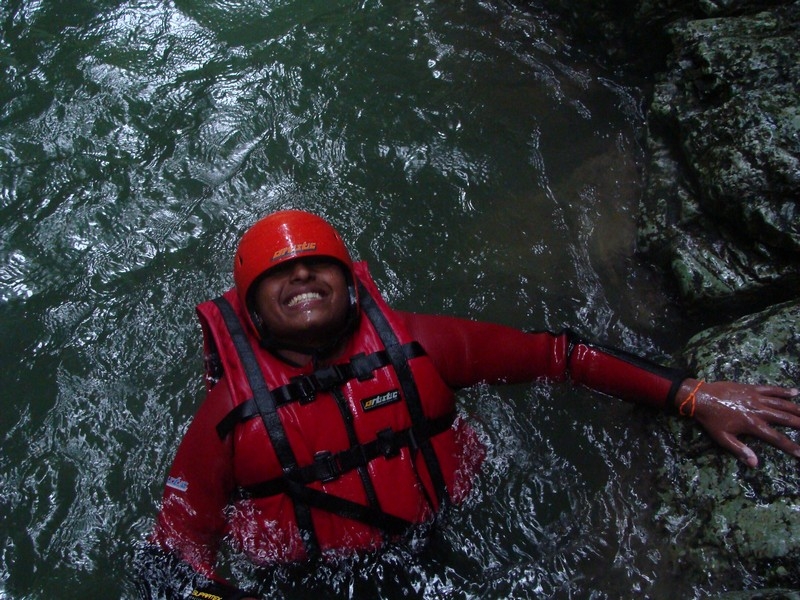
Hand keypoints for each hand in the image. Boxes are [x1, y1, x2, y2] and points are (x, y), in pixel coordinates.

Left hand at [676, 378, 799, 466]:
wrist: (700, 397)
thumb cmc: (711, 420)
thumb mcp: (722, 438)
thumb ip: (740, 450)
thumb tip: (755, 463)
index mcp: (752, 425)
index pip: (776, 438)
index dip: (791, 446)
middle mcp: (758, 411)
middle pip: (785, 419)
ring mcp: (755, 398)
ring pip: (781, 404)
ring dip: (796, 409)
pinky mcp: (751, 388)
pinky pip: (770, 389)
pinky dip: (783, 390)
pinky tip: (795, 392)